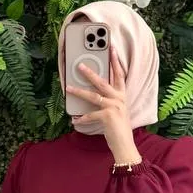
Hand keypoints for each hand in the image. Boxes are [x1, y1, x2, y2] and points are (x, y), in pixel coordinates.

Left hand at [64, 44, 141, 161]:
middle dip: (91, 73)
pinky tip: (74, 120)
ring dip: (79, 92)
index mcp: (122, 95)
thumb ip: (108, 100)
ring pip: (93, 96)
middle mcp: (119, 99)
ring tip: (68, 88)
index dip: (115, 61)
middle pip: (103, 81)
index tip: (111, 48)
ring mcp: (114, 107)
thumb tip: (92, 92)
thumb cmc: (119, 128)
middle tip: (80, 65)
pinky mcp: (108, 116)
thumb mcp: (117, 110)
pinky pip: (90, 115)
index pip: (119, 74)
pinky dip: (81, 118)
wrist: (124, 145)